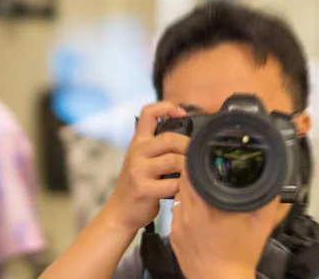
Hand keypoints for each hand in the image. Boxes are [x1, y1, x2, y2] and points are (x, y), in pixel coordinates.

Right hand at [102, 102, 187, 233]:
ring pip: (173, 160)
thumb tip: (192, 138)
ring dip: (189, 167)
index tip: (183, 113)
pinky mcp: (143, 188)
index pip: (148, 112)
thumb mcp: (142, 159)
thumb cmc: (138, 184)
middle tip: (198, 155)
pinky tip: (185, 190)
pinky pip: (172, 184)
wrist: (120, 211)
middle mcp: (136, 152)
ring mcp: (138, 170)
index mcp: (138, 142)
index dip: (167, 107)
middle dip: (189, 146)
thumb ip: (159, 148)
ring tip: (194, 174)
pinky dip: (183, 187)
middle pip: (169, 138)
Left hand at [170, 172, 280, 278]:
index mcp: (205, 208)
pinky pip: (175, 214)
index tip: (200, 160)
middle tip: (202, 174)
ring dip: (187, 192)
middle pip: (182, 184)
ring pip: (178, 198)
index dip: (194, 165)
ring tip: (201, 193)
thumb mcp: (260, 227)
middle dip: (191, 176)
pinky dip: (184, 209)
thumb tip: (277, 188)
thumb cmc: (240, 258)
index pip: (190, 175)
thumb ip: (269, 203)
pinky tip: (196, 213)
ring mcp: (177, 226)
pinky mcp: (173, 235)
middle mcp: (187, 215)